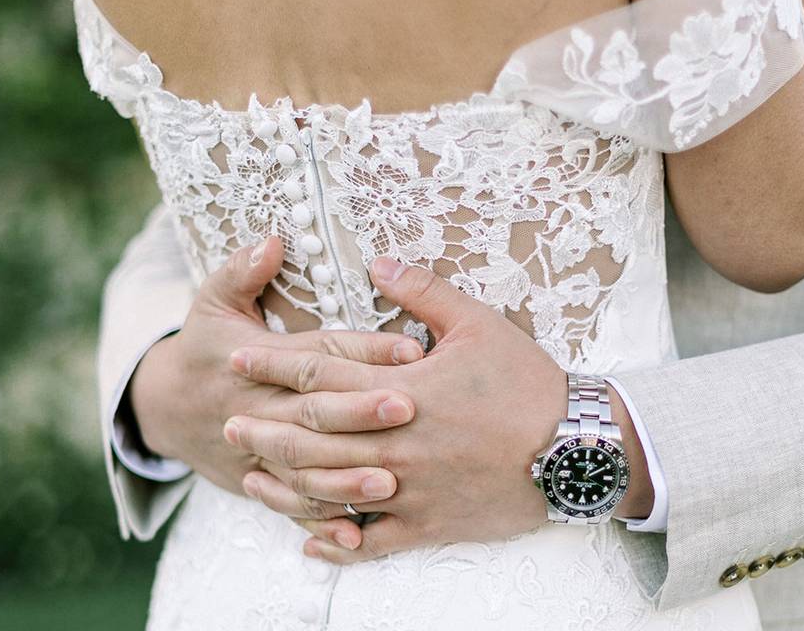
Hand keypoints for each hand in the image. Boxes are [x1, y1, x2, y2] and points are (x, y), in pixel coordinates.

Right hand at [129, 239, 423, 524]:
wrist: (165, 410)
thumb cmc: (204, 347)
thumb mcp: (213, 303)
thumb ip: (241, 271)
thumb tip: (272, 239)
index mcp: (256, 360)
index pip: (316, 352)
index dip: (362, 349)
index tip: (410, 348)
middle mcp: (257, 408)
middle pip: (314, 410)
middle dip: (361, 411)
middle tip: (411, 408)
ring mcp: (256, 451)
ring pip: (303, 467)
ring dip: (345, 476)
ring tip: (392, 480)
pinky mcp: (259, 481)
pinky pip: (289, 506)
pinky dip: (319, 522)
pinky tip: (356, 533)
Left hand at [226, 257, 652, 563]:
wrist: (575, 451)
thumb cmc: (527, 384)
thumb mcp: (479, 324)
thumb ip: (422, 292)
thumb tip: (379, 260)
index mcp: (401, 391)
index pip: (321, 377)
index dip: (274, 367)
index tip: (239, 360)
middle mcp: (394, 443)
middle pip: (312, 439)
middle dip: (265, 429)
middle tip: (228, 424)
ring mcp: (409, 490)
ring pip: (330, 491)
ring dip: (285, 484)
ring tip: (251, 476)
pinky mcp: (429, 524)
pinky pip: (372, 541)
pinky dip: (338, 543)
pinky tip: (310, 542)